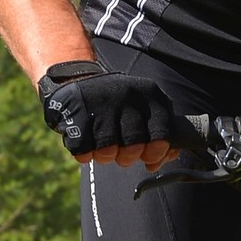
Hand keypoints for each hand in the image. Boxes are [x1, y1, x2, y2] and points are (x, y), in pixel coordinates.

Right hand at [38, 64, 177, 169]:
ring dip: (105, 156)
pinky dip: (85, 153)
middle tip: (122, 153)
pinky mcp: (77, 112)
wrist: (78, 79)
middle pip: (135, 146)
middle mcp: (129, 96)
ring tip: (103, 146)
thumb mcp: (144, 108)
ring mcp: (103, 102)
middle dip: (128, 157)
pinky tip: (87, 142)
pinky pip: (84, 150)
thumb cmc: (119, 104)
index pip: (163, 133)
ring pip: (108, 151)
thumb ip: (159, 134)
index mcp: (151, 95)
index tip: (148, 156)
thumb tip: (158, 162)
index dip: (156, 152)